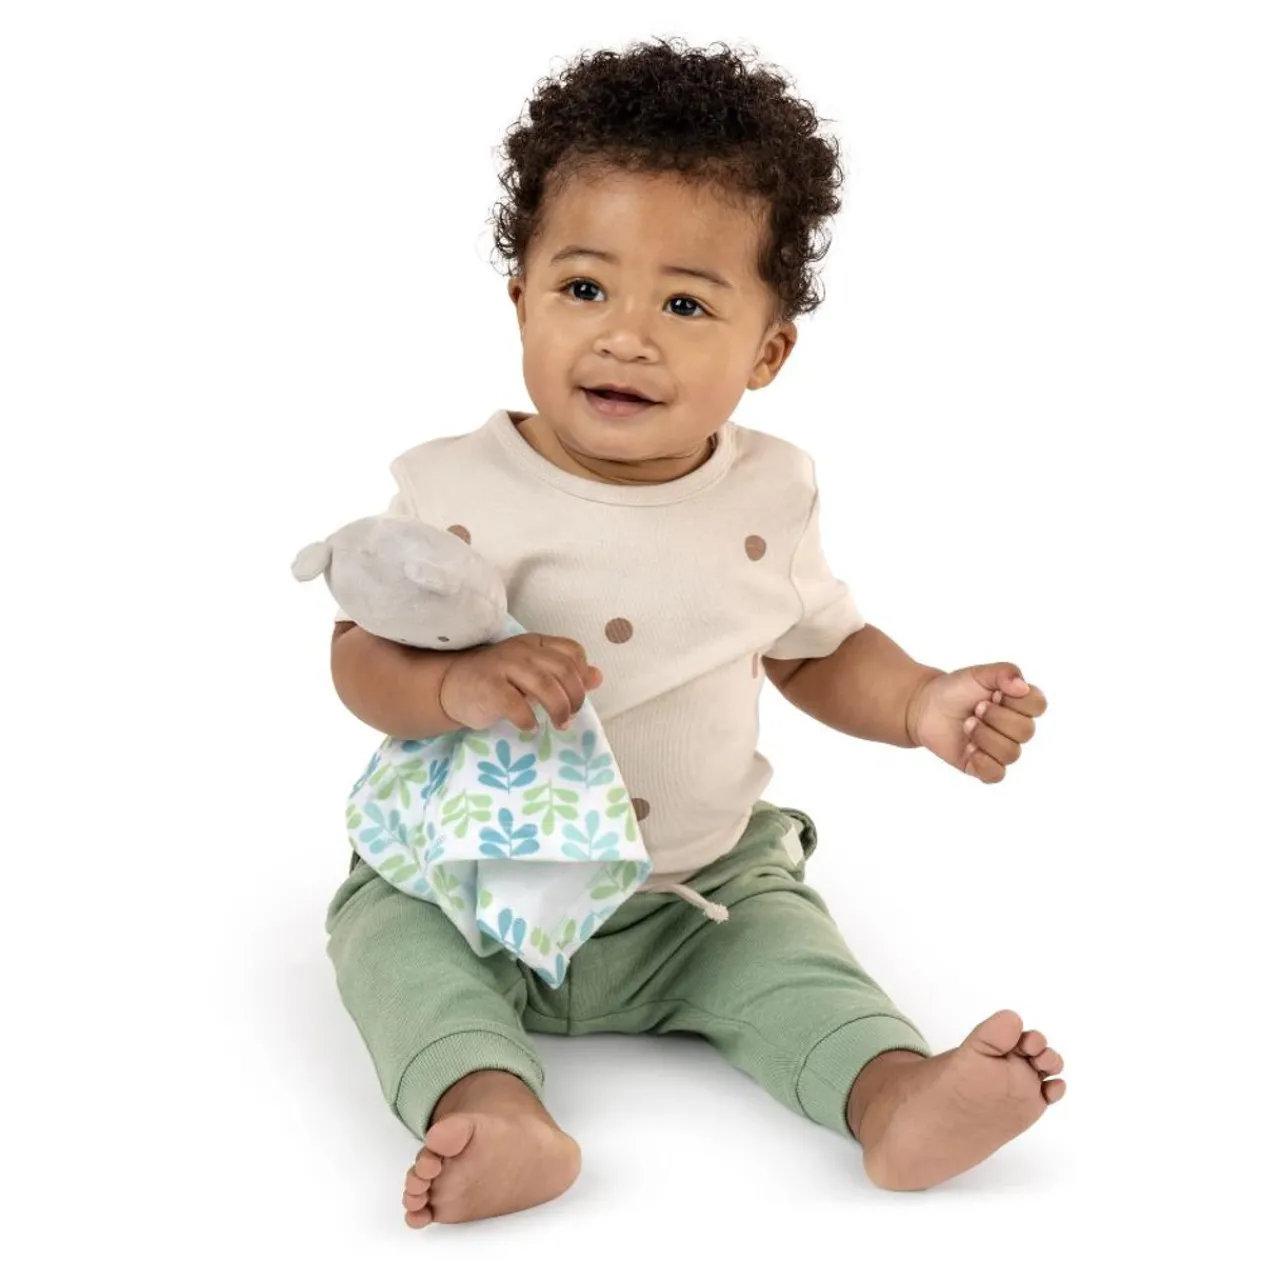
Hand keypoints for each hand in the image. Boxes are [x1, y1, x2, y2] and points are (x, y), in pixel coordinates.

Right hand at [439, 633, 603, 732]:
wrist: (451, 686)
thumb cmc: (498, 681)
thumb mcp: (534, 673)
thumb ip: (565, 675)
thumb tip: (598, 677)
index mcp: (535, 644)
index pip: (572, 651)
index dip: (582, 675)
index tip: (577, 697)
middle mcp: (522, 650)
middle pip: (563, 669)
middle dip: (574, 697)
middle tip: (569, 717)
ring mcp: (503, 666)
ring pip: (544, 684)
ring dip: (558, 709)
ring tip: (559, 725)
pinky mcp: (487, 687)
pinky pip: (515, 704)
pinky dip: (528, 719)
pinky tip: (530, 727)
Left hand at [907, 662, 1046, 782]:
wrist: (925, 706)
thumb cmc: (956, 689)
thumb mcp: (979, 674)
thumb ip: (1004, 672)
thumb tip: (1023, 687)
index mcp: (1019, 704)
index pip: (1038, 706)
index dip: (1016, 701)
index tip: (995, 693)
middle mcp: (1014, 728)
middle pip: (1026, 731)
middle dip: (996, 718)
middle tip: (976, 708)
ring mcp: (1000, 749)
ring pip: (1011, 753)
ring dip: (985, 736)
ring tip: (966, 724)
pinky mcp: (983, 766)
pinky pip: (996, 775)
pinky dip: (983, 762)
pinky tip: (968, 748)